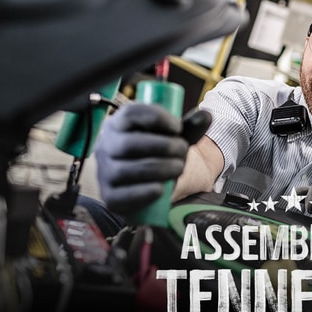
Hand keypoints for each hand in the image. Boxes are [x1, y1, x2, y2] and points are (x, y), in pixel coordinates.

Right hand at [94, 103, 210, 214]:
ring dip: (159, 169)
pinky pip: (122, 196)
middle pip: (128, 144)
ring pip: (125, 170)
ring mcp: (105, 172)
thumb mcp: (175, 137)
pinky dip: (144, 193)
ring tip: (178, 168)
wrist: (156, 182)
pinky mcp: (110, 197)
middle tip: (183, 151)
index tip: (178, 127)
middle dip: (162, 147)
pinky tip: (161, 189)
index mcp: (119, 124)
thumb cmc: (161, 154)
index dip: (157, 118)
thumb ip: (190, 126)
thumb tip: (206, 115)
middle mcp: (106, 146)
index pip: (130, 114)